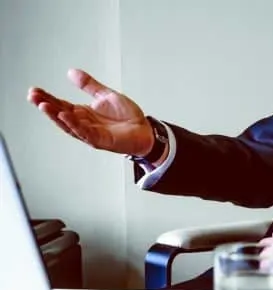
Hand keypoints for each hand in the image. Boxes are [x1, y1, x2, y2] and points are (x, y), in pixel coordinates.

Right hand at [27, 69, 153, 155]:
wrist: (146, 131)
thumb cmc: (128, 117)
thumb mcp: (106, 95)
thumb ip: (89, 86)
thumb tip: (72, 72)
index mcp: (84, 113)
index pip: (61, 104)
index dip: (48, 98)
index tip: (34, 90)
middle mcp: (85, 124)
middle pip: (61, 115)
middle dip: (47, 106)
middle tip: (33, 96)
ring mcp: (92, 133)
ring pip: (69, 125)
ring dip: (56, 116)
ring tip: (43, 105)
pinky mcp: (101, 140)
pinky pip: (85, 132)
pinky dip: (74, 124)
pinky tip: (65, 116)